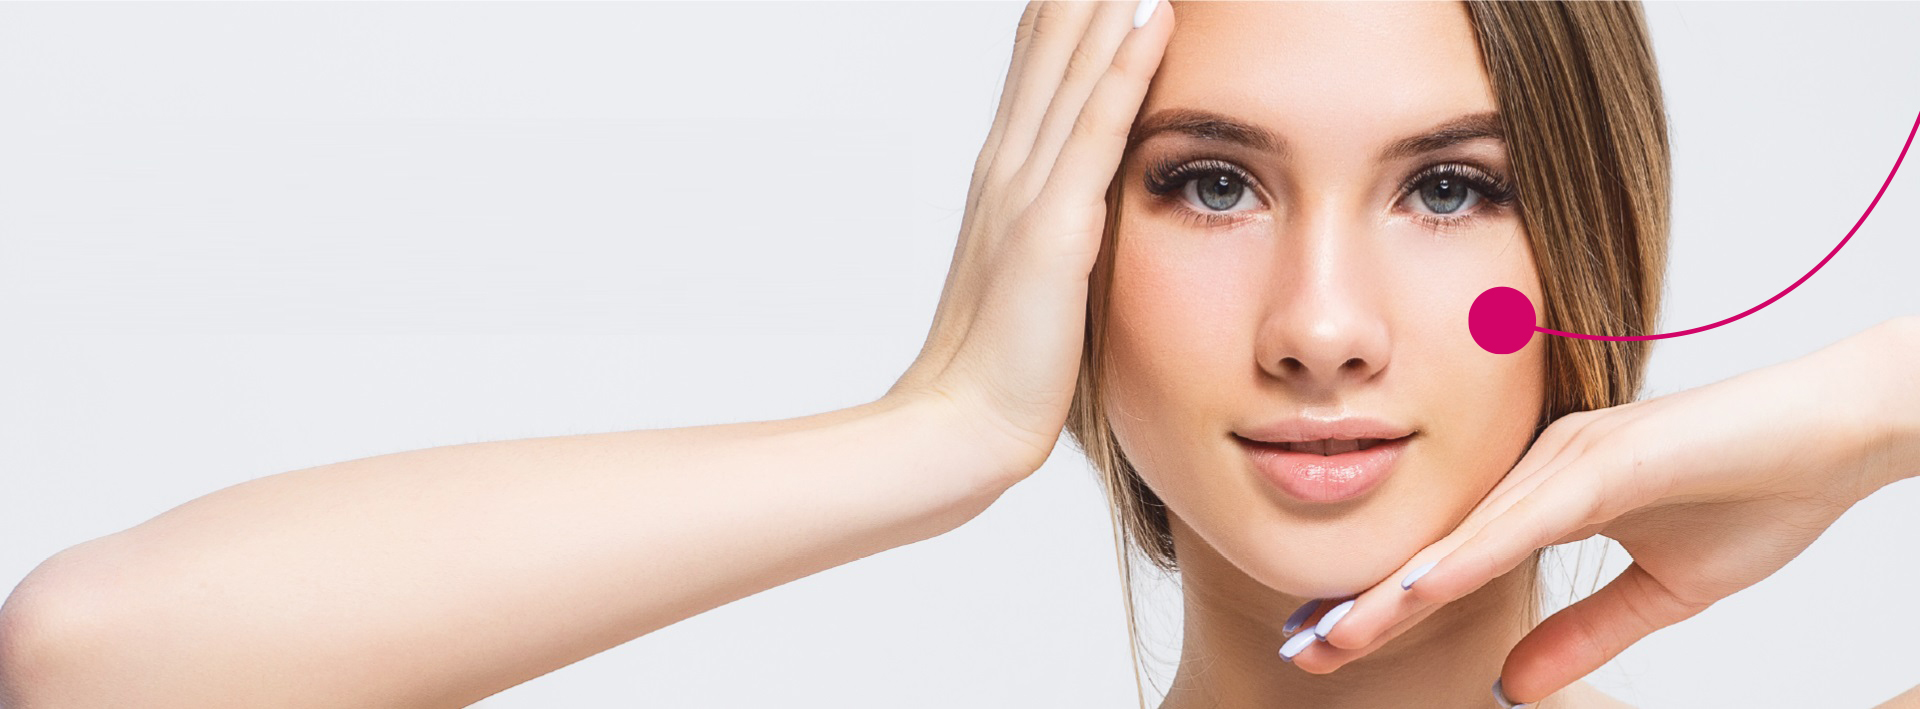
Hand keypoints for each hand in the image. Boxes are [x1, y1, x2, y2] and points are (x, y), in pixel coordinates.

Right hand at [887, 0, 1172, 481]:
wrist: (959, 426)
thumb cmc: (1000, 369)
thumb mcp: (1030, 279)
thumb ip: (1051, 229)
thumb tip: (1081, 209)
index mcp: (1002, 176)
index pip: (1038, 64)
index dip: (1068, 7)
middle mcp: (1007, 167)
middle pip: (1051, 45)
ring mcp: (1024, 193)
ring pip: (1075, 70)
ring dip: (1108, 4)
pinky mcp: (1050, 229)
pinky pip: (1097, 131)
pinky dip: (1125, 68)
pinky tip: (1153, 17)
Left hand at [1285, 318, 1913, 703]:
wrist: (1839, 436)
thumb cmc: (1760, 495)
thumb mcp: (1663, 593)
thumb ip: (1585, 633)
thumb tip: (1512, 684)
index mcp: (1548, 492)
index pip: (1452, 560)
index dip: (1391, 604)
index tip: (1331, 643)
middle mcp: (1542, 468)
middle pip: (1438, 547)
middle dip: (1369, 603)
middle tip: (1302, 648)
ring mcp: (1568, 458)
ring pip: (1464, 535)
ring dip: (1398, 588)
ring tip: (1336, 633)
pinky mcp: (1606, 459)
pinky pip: (1523, 518)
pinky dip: (1468, 554)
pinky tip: (1420, 587)